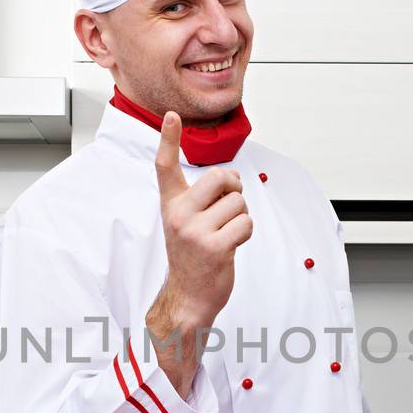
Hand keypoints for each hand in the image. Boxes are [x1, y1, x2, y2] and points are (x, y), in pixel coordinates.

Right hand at [145, 111, 251, 394]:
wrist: (188, 296)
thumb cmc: (193, 255)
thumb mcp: (187, 222)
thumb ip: (204, 197)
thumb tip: (231, 177)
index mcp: (171, 205)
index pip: (166, 166)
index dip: (168, 139)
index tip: (172, 115)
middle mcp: (179, 215)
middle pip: (220, 177)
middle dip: (234, 189)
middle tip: (227, 208)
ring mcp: (195, 232)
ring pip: (238, 202)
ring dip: (240, 217)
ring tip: (224, 235)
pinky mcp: (214, 248)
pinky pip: (246, 223)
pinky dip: (245, 233)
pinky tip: (230, 246)